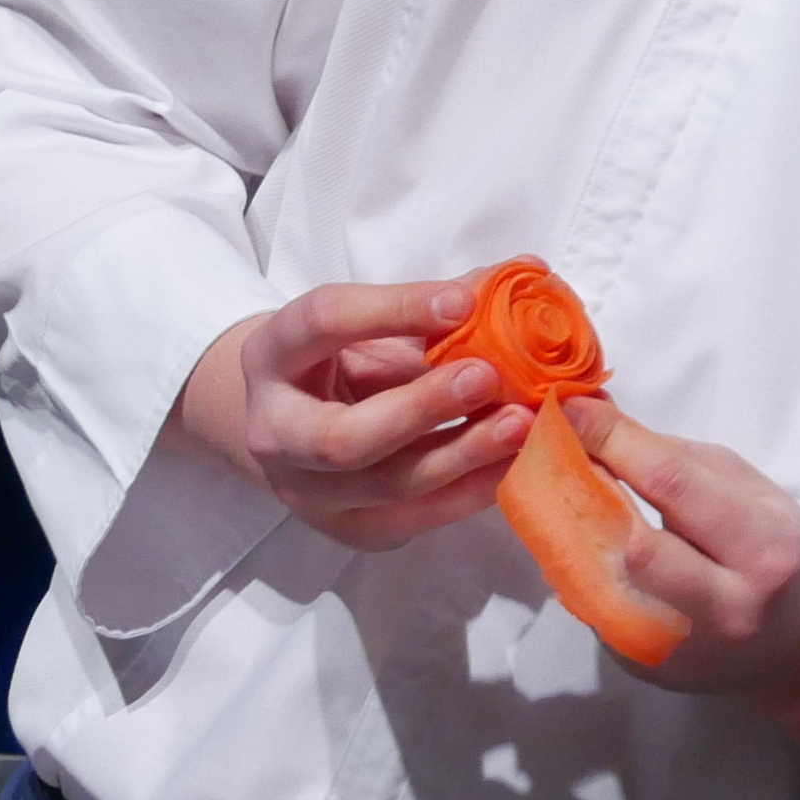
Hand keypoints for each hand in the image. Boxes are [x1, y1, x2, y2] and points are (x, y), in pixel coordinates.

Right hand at [167, 279, 530, 549]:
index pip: (323, 322)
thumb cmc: (343, 360)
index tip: (463, 302)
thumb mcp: (370, 323)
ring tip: (522, 422)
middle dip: (420, 409)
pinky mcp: (352, 528)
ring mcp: (309, 491)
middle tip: (487, 376)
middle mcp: (276, 432)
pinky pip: (418, 517)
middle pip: (342, 437)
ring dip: (463, 454)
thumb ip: (434, 303)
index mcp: (273, 355)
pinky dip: (474, 490)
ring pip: (388, 485)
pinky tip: (519, 462)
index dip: (393, 308)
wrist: (299, 425)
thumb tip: (526, 271)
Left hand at [568, 399, 799, 799]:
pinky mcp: (646, 669)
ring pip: (600, 581)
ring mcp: (682, 650)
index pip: (671, 485)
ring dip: (577, 533)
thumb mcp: (752, 492)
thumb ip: (677, 461)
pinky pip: (595, 609)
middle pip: (630, 544)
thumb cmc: (781, 549)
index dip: (612, 441)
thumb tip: (596, 424)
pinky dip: (587, 573)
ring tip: (570, 501)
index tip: (571, 409)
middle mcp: (723, 608)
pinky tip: (596, 553)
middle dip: (587, 491)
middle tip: (561, 456)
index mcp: (763, 549)